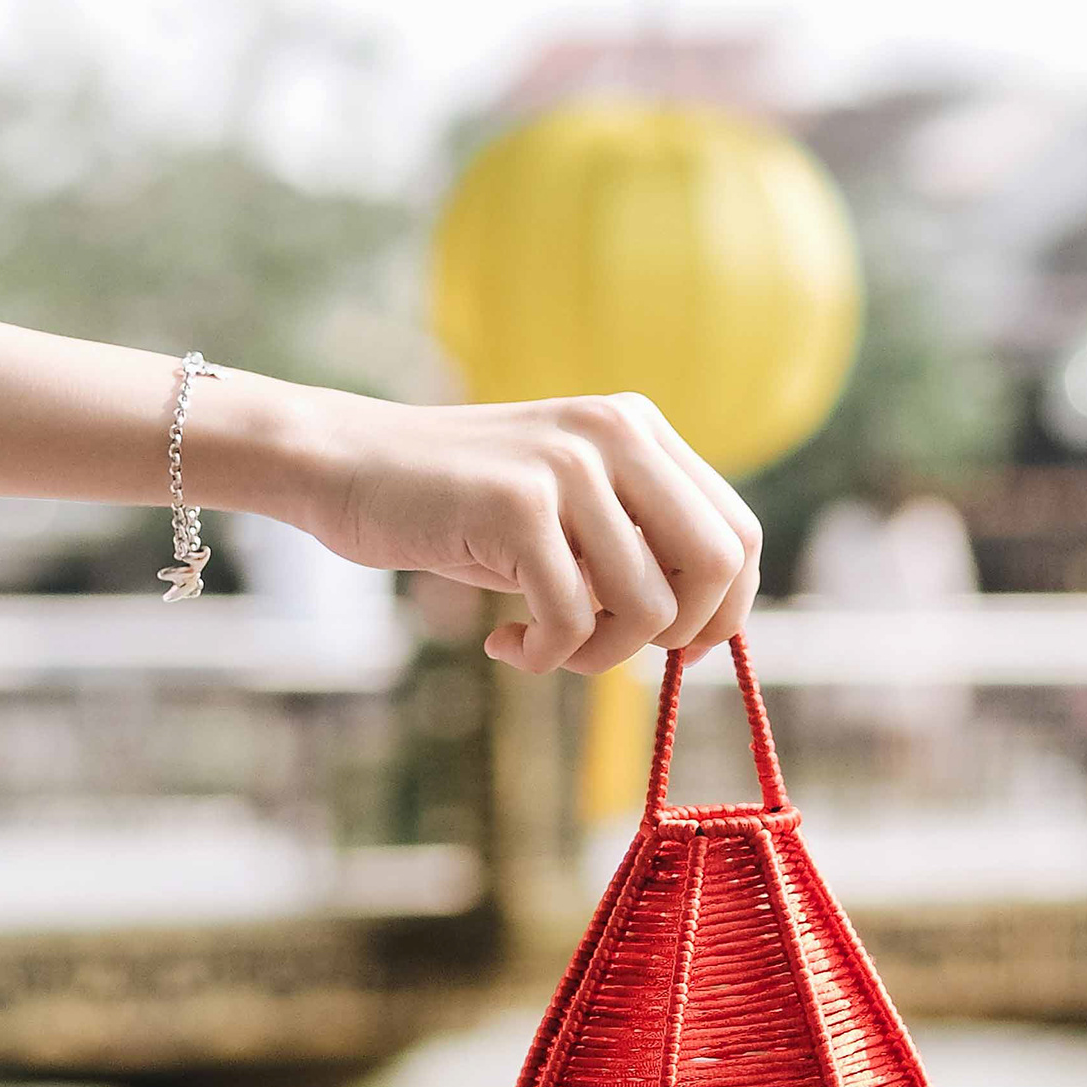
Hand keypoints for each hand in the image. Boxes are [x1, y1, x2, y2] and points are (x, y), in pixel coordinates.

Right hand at [301, 391, 761, 675]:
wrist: (346, 464)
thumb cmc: (460, 506)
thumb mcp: (565, 510)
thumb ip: (635, 543)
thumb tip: (708, 630)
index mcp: (639, 428)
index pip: (739, 532)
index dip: (725, 610)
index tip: (682, 652)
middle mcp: (615, 434)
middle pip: (715, 566)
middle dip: (676, 637)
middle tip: (612, 652)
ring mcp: (567, 465)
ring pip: (645, 607)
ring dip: (596, 657)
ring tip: (542, 648)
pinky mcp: (517, 505)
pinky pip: (570, 621)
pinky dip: (542, 657)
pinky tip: (503, 645)